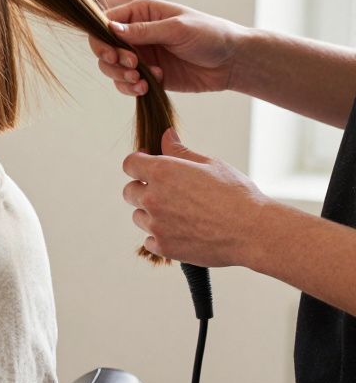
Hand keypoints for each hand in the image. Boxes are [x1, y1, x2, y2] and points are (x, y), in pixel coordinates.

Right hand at [88, 0, 245, 96]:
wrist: (233, 61)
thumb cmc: (210, 35)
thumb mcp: (177, 29)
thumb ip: (143, 31)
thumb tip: (110, 29)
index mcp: (140, 13)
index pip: (105, 23)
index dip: (102, 40)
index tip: (114, 55)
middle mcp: (136, 33)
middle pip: (104, 48)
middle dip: (112, 62)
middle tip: (133, 68)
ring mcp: (141, 55)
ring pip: (112, 68)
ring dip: (121, 77)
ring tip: (141, 82)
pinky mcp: (148, 75)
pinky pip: (127, 84)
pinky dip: (131, 88)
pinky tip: (148, 88)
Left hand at [121, 128, 271, 266]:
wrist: (253, 232)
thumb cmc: (236, 195)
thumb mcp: (210, 164)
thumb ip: (180, 151)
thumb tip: (166, 135)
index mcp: (162, 172)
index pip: (129, 164)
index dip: (138, 164)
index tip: (148, 166)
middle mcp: (153, 197)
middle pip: (129, 192)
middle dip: (143, 189)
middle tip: (167, 192)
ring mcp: (156, 224)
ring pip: (139, 217)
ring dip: (151, 214)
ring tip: (180, 214)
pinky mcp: (163, 247)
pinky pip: (149, 240)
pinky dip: (160, 237)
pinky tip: (181, 232)